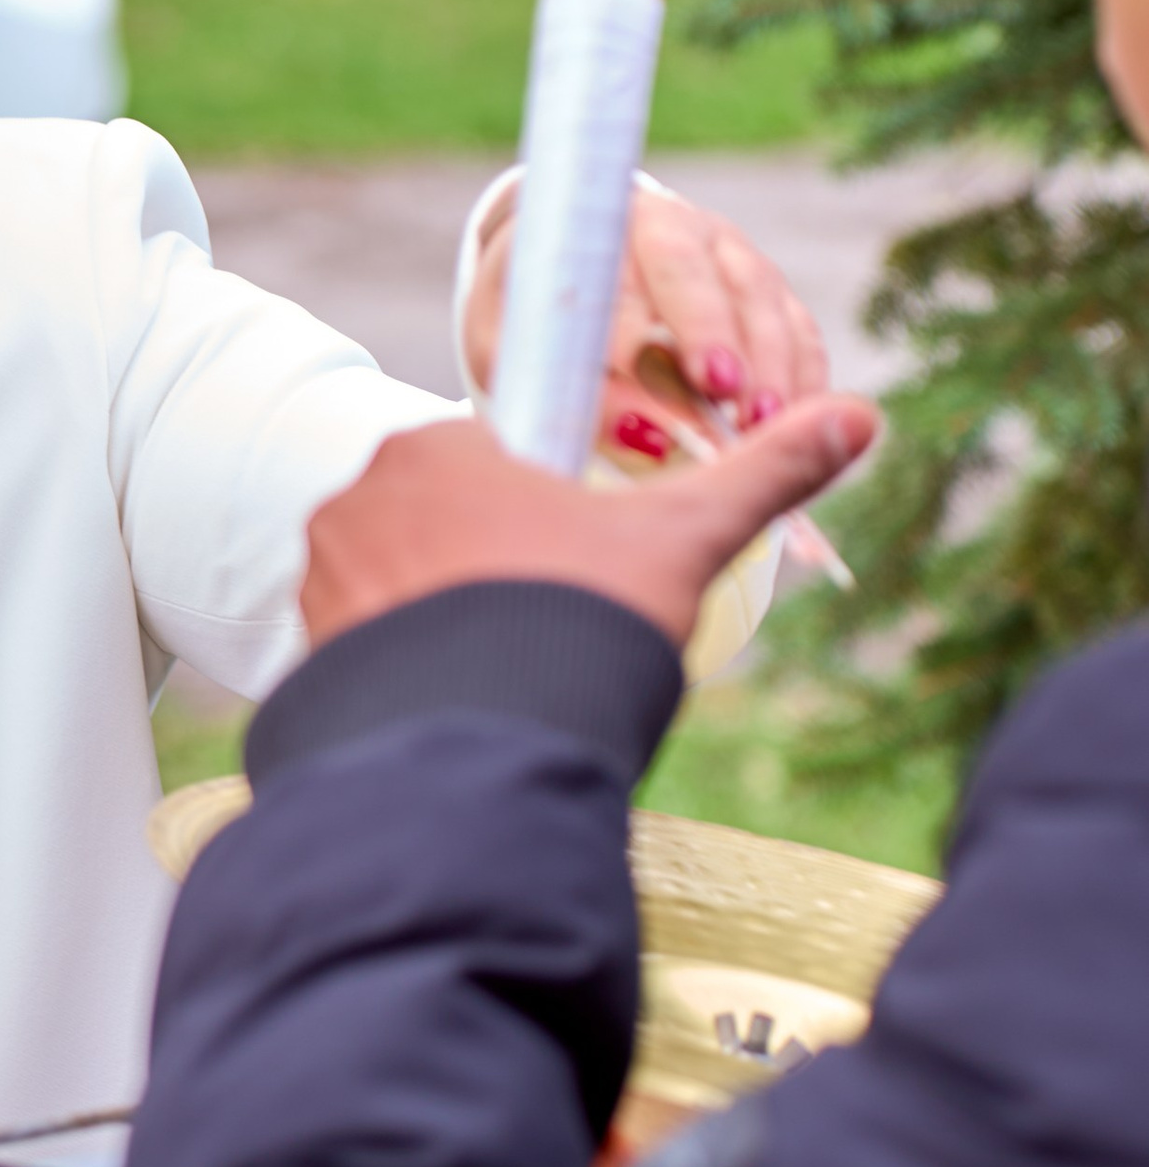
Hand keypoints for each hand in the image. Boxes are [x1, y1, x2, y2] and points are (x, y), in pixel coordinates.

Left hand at [301, 392, 878, 657]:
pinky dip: (412, 675)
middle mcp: (357, 498)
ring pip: (403, 590)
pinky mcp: (305, 652)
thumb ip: (765, 473)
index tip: (574, 579)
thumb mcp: (686, 539)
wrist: (483, 753)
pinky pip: (369, 652)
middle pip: (447, 529)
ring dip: (451, 626)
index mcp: (436, 448)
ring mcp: (321, 577)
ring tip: (511, 674)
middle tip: (551, 633)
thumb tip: (861, 414)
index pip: (499, 466)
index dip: (549, 529)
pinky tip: (463, 703)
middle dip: (499, 578)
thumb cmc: (581, 624)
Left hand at [461, 183, 827, 458]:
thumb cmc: (536, 319)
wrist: (577, 268)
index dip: (627, 335)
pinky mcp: (767, 289)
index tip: (640, 391)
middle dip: (709, 330)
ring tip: (767, 425)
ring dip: (768, 362)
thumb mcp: (523, 351)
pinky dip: (802, 376)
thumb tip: (645, 440)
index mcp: (591, 229)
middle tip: (721, 388)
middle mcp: (666, 225)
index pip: (607, 278)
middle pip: (692, 271)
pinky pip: (798, 327)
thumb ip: (573, 394)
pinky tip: (799, 427)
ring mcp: (726, 251)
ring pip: (757, 297)